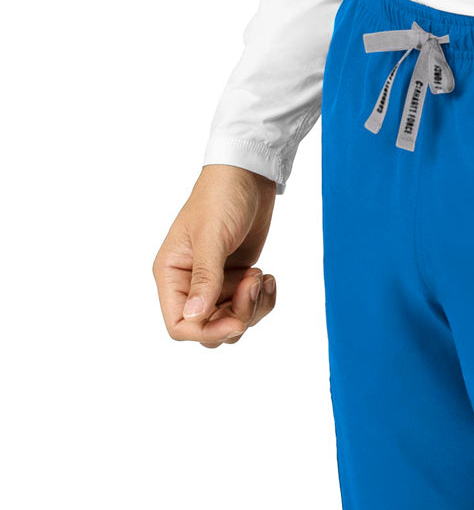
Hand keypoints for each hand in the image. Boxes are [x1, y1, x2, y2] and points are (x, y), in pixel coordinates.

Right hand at [152, 165, 277, 346]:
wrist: (247, 177)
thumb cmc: (221, 198)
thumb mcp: (212, 238)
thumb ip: (204, 278)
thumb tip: (193, 317)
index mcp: (171, 274)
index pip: (179, 325)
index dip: (208, 332)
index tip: (237, 321)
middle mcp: (189, 284)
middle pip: (211, 329)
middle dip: (238, 316)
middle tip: (253, 283)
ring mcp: (214, 285)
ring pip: (233, 323)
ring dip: (254, 306)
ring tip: (260, 274)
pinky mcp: (236, 282)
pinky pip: (250, 309)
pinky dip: (264, 300)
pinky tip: (268, 276)